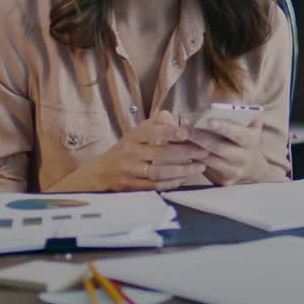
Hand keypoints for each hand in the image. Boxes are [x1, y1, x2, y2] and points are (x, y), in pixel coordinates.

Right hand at [79, 111, 207, 191]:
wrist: (99, 173)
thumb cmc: (124, 151)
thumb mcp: (134, 134)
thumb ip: (153, 124)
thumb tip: (171, 115)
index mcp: (131, 137)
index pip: (152, 132)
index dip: (169, 132)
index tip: (186, 133)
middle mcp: (129, 153)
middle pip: (160, 154)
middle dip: (185, 153)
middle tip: (203, 152)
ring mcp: (129, 171)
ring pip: (159, 172)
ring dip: (182, 170)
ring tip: (199, 167)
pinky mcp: (130, 187)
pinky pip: (155, 186)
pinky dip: (171, 183)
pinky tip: (184, 179)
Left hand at [185, 118, 264, 185]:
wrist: (254, 167)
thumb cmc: (246, 140)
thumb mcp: (250, 125)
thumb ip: (240, 113)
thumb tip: (223, 100)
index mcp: (251, 141)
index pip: (237, 134)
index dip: (224, 127)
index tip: (209, 121)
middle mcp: (243, 158)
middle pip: (218, 148)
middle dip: (200, 137)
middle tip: (184, 128)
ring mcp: (233, 171)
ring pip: (208, 160)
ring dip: (192, 149)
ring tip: (179, 138)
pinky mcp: (223, 181)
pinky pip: (205, 169)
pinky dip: (192, 159)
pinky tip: (182, 150)